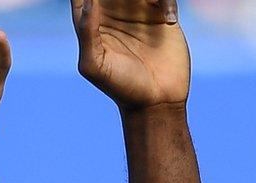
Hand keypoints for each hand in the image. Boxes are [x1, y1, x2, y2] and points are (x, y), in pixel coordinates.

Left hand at [74, 0, 188, 109]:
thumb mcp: (94, 64)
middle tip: (128, 0)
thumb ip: (86, 32)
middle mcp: (113, 14)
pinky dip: (167, 1)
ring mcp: (138, 13)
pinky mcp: (162, 14)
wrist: (156, 100)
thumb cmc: (120, 87)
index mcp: (92, 24)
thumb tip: (87, 2)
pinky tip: (168, 21)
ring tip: (149, 2)